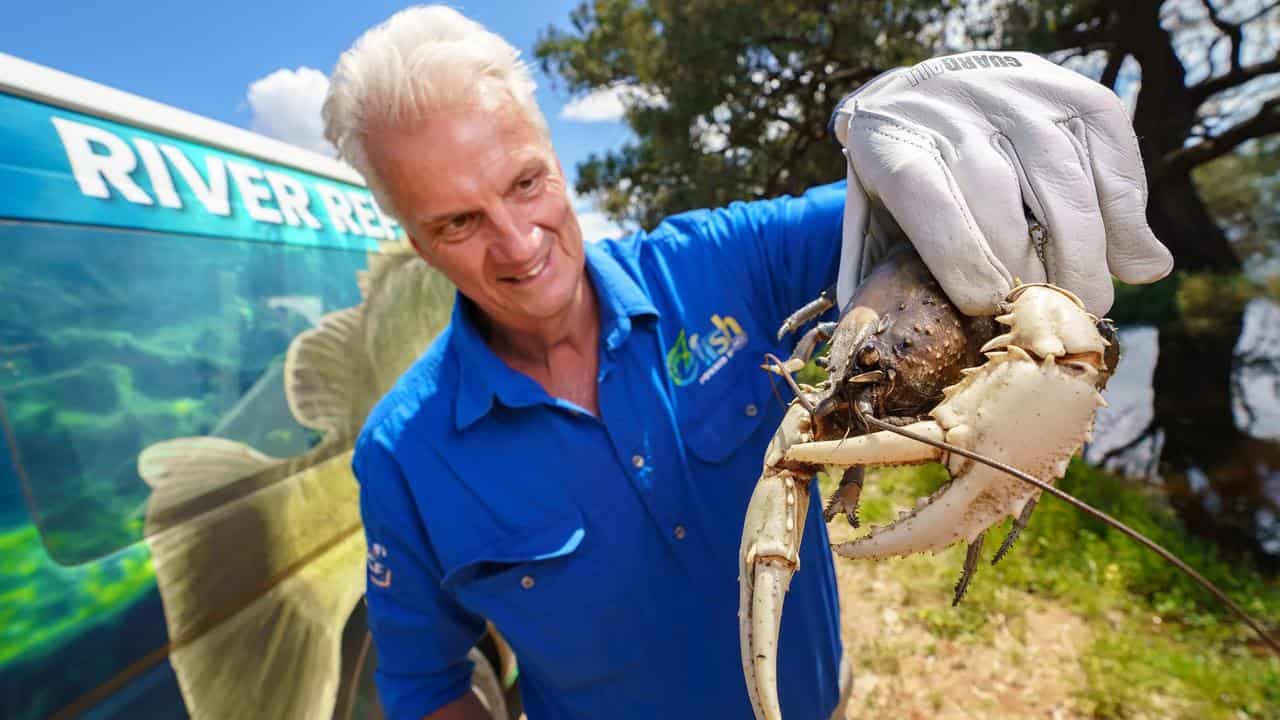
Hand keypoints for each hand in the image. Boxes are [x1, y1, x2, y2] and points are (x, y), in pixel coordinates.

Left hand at [830, 51, 1173, 315]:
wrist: (931, 89)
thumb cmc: (904, 172)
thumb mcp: (872, 212)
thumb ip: (875, 268)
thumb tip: (866, 342)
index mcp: (894, 144)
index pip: (925, 195)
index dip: (958, 253)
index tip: (986, 305)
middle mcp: (956, 110)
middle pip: (998, 192)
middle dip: (1031, 266)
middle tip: (1049, 320)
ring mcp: (1017, 94)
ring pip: (1061, 176)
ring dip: (1085, 250)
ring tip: (1088, 302)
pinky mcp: (1073, 90)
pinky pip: (1111, 153)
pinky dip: (1127, 212)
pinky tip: (1130, 258)